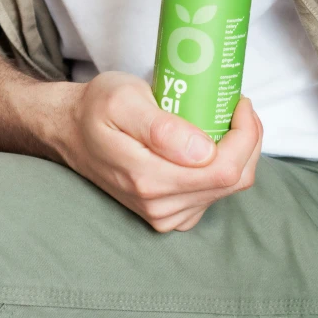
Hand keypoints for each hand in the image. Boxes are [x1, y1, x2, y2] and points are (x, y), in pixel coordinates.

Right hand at [54, 72, 262, 231]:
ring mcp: (166, 215)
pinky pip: (215, 192)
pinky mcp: (170, 213)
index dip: (246, 134)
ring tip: (222, 118)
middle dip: (247, 139)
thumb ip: (161, 129)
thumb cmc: (96, 108)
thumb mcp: (123, 102)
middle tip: (235, 105)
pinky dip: (224, 164)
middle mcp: (161, 207)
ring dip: (238, 151)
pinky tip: (212, 140)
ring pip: (229, 187)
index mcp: (150, 180)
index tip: (239, 102)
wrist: (71, 130)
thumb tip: (204, 152)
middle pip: (234, 180)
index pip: (226, 169)